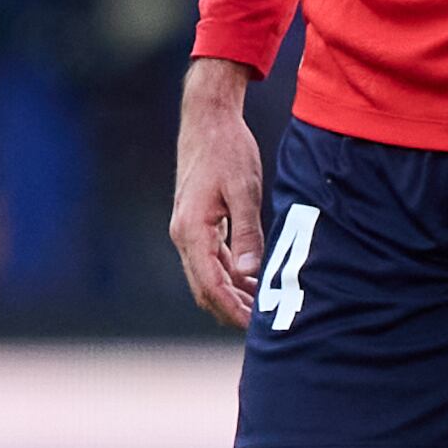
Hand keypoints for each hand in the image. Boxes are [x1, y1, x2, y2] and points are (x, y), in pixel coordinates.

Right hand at [169, 56, 269, 331]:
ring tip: (263, 307)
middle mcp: (183, 234)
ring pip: (206, 276)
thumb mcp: (244, 190)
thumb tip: (249, 271)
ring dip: (231, 294)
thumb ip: (247, 232)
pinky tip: (252, 279)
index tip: (255, 327)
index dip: (232, 309)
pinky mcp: (195, 223)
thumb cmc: (227, 150)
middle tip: (264, 325)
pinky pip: (210, 259)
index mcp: (191, 230)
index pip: (209, 284)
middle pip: (203, 287)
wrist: (207, 120)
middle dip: (231, 309)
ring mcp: (186, 230)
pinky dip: (229, 275)